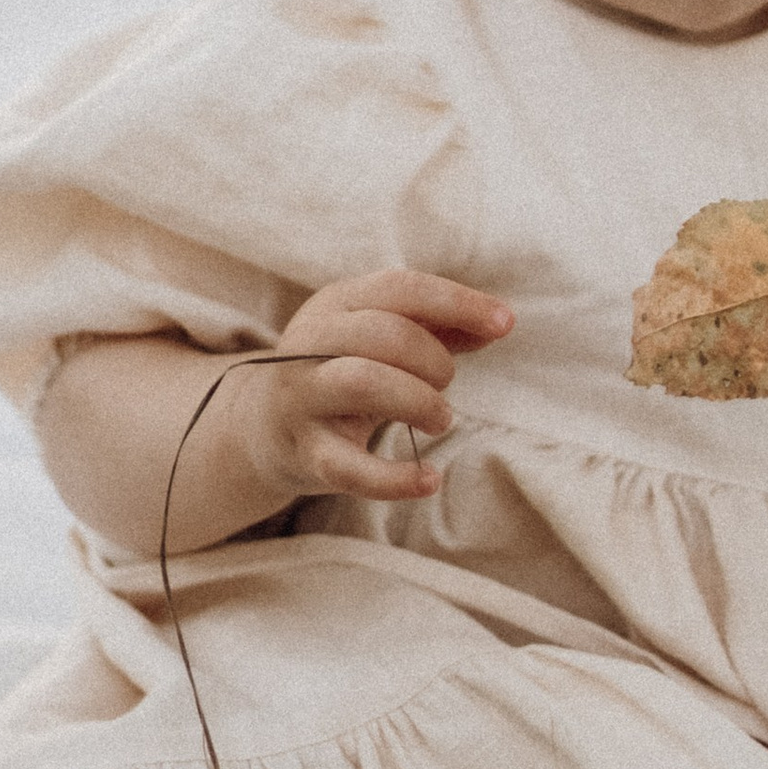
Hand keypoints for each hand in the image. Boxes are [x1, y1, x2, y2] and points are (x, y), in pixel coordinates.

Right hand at [213, 267, 511, 510]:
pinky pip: (348, 468)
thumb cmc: (341, 370)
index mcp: (337, 302)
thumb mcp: (380, 337)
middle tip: (447, 383)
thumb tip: (498, 324)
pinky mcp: (304, 452)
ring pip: (362, 383)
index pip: (401, 288)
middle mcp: (311, 341)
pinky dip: (395, 478)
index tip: (505, 324)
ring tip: (442, 419)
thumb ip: (437, 327)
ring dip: (417, 400)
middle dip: (432, 358)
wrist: (263, 427)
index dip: (458, 302)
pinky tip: (429, 480)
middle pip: (382, 333)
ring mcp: (302, 397)